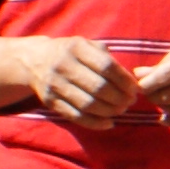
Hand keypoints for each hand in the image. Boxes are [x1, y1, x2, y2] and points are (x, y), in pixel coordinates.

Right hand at [14, 35, 142, 128]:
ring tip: (121, 110)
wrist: (34, 61)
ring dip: (110, 111)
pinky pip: (76, 116)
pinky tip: (109, 123)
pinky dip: (95, 123)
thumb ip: (107, 59)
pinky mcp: (49, 101)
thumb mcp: (86, 45)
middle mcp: (63, 65)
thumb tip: (132, 80)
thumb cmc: (71, 53)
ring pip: (88, 104)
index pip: (106, 66)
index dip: (124, 80)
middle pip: (98, 88)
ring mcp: (54, 85)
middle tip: (130, 102)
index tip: (135, 89)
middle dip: (120, 98)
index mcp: (76, 47)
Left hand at [134, 31, 169, 127]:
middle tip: (149, 92)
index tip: (139, 86)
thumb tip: (138, 76)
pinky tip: (165, 117)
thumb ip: (162, 64)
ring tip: (160, 99)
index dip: (146, 85)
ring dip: (162, 108)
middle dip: (152, 96)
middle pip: (168, 96)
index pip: (164, 76)